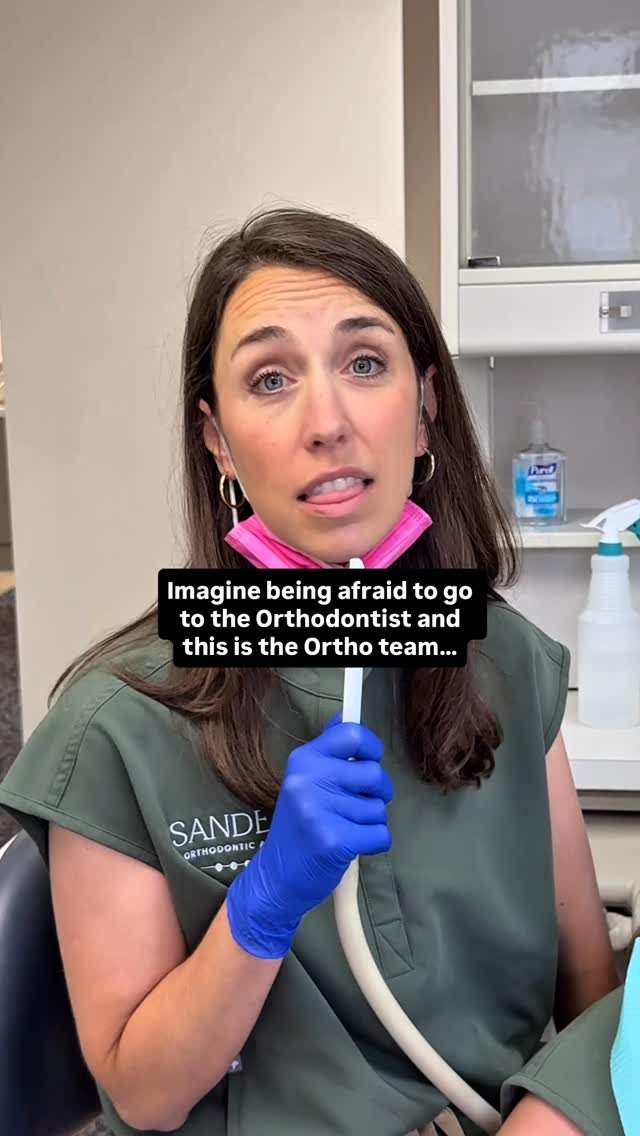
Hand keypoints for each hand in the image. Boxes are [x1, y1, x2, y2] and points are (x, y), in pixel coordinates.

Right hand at [226, 720, 392, 958]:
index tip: (370, 760)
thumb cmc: (297, 828)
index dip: (371, 747)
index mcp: (303, 761)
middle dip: (379, 792)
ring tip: (346, 829)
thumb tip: (346, 716)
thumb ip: (327, 752)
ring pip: (379, 808)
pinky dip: (375, 843)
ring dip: (371, 822)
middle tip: (360, 805)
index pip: (352, 734)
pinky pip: (380, 834)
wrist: (276, 878)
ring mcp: (320, 811)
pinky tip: (351, 846)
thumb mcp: (303, 782)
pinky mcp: (335, 841)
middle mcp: (309, 781)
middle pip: (374, 774)